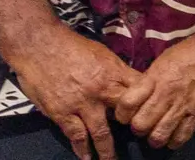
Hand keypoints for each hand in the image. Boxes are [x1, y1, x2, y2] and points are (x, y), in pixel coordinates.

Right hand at [3, 24, 140, 159]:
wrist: (40, 46)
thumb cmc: (72, 46)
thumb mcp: (102, 53)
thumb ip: (116, 71)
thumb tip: (131, 82)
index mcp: (114, 72)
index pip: (140, 90)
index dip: (148, 102)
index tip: (154, 113)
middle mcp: (102, 90)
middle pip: (125, 114)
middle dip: (133, 129)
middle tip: (138, 141)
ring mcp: (82, 104)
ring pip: (101, 132)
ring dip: (107, 149)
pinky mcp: (62, 113)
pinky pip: (76, 135)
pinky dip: (82, 148)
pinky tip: (86, 157)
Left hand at [111, 31, 194, 148]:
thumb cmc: (194, 49)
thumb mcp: (166, 58)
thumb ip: (152, 78)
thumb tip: (143, 93)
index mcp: (155, 78)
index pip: (126, 104)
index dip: (122, 113)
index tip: (126, 113)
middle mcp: (166, 94)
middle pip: (140, 125)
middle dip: (138, 128)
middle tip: (143, 124)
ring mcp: (184, 105)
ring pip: (158, 136)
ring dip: (154, 137)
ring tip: (157, 133)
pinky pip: (181, 137)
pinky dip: (174, 141)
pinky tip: (174, 136)